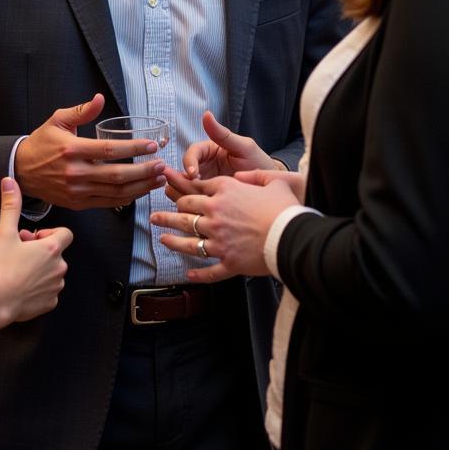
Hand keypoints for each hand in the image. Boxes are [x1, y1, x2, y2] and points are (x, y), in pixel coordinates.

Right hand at [0, 178, 73, 322]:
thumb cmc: (1, 268)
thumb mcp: (4, 232)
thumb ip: (11, 205)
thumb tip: (10, 183)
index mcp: (52, 248)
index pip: (65, 233)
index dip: (49, 233)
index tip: (33, 237)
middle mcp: (59, 267)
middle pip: (56, 253)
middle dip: (40, 251)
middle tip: (20, 252)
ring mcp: (55, 286)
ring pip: (52, 273)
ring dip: (40, 270)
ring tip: (19, 270)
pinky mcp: (50, 303)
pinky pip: (48, 292)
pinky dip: (38, 289)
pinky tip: (22, 287)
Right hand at [15, 93, 165, 208]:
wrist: (21, 171)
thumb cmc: (42, 143)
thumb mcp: (57, 121)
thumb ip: (81, 111)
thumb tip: (100, 99)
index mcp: (72, 150)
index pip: (109, 150)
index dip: (134, 148)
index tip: (153, 146)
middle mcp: (76, 173)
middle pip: (117, 175)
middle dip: (144, 171)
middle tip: (162, 165)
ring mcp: (77, 191)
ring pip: (116, 192)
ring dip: (141, 187)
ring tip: (158, 179)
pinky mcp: (78, 203)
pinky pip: (107, 203)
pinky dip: (127, 198)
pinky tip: (140, 191)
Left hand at [151, 170, 302, 281]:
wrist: (293, 236)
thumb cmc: (285, 207)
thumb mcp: (272, 180)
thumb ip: (255, 175)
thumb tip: (242, 175)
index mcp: (226, 191)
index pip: (196, 189)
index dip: (182, 188)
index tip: (171, 189)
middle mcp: (216, 214)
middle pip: (185, 212)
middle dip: (168, 214)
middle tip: (156, 216)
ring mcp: (219, 240)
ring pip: (188, 241)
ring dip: (172, 240)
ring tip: (161, 238)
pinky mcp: (228, 262)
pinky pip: (208, 270)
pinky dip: (197, 274)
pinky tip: (188, 274)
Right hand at [163, 111, 280, 201]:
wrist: (270, 187)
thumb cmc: (259, 162)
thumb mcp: (244, 147)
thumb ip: (223, 134)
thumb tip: (206, 114)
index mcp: (210, 150)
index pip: (193, 153)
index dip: (190, 162)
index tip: (194, 174)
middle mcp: (205, 165)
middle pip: (185, 170)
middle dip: (183, 179)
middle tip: (189, 189)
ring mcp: (205, 181)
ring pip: (186, 185)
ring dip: (183, 191)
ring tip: (186, 201)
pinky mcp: (208, 196)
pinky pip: (195, 198)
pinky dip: (191, 203)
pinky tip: (193, 209)